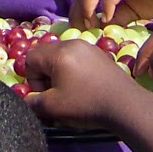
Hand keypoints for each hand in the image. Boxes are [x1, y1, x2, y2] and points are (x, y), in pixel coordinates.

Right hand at [24, 39, 145, 131]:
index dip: (32, 79)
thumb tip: (27, 99)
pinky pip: (76, 57)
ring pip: (61, 55)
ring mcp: (87, 46)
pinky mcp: (98, 53)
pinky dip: (74, 70)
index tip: (46, 95)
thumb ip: (32, 102)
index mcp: (57, 53)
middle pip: (45, 54)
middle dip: (45, 75)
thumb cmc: (86, 104)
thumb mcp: (53, 108)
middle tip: (57, 94)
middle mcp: (71, 43)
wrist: (125, 105)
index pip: (30, 58)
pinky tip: (85, 87)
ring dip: (59, 72)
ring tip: (71, 91)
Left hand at [73, 0, 152, 25]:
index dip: (78, 11)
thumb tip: (101, 31)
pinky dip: (107, 3)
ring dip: (87, 6)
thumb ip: (119, 17)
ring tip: (90, 25)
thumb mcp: (136, 11)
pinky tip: (108, 19)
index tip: (79, 32)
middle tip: (80, 32)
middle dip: (78, 10)